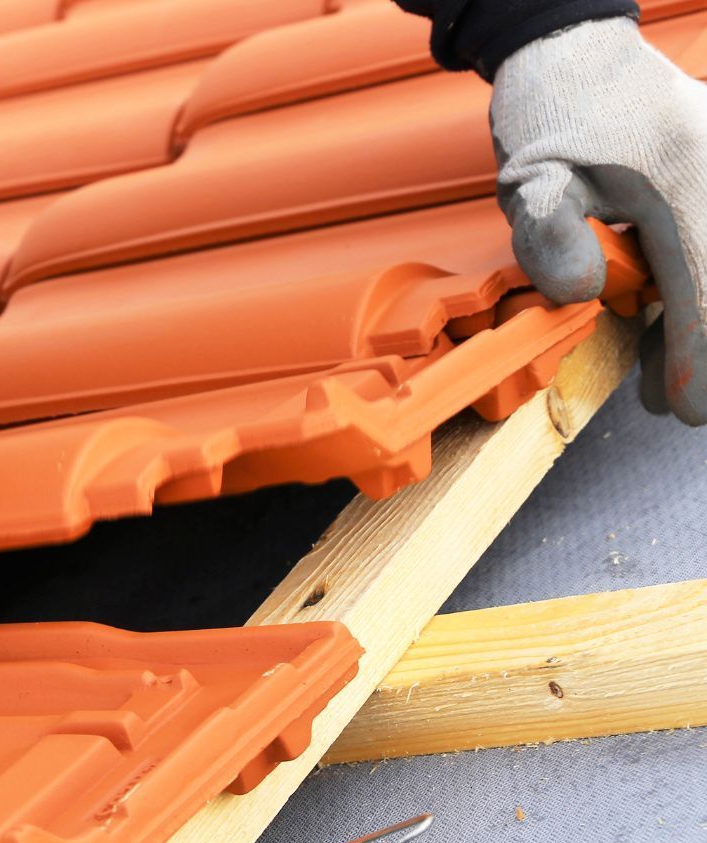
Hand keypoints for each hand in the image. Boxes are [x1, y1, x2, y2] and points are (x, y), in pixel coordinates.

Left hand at [493, 17, 706, 421]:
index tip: (686, 408)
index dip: (701, 359)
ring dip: (703, 323)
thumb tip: (579, 293)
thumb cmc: (556, 114)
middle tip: (668, 401)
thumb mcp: (533, 176)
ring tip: (657, 371)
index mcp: (685, 183)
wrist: (582, 53)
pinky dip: (697, 287)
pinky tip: (666, 320)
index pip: (706, 288)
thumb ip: (548, 233)